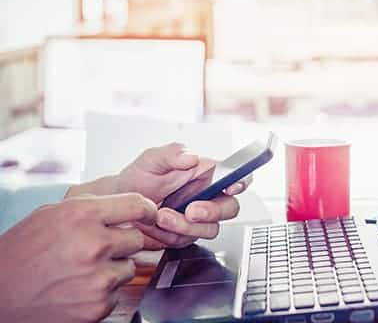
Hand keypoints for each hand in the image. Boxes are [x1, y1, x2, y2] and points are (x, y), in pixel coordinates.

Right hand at [0, 193, 155, 322]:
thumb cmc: (21, 252)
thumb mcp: (51, 214)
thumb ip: (91, 208)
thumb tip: (124, 207)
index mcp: (82, 215)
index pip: (137, 205)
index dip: (147, 210)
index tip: (149, 215)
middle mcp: (93, 244)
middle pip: (137, 239)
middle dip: (122, 242)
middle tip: (99, 248)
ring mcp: (98, 277)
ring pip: (129, 267)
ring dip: (113, 267)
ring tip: (83, 269)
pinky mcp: (98, 305)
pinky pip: (118, 292)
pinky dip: (104, 291)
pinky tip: (79, 287)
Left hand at [68, 143, 251, 249]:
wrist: (119, 205)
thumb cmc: (138, 178)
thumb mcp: (151, 159)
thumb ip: (172, 153)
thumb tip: (191, 157)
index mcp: (206, 173)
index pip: (236, 175)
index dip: (242, 181)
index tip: (231, 187)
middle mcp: (207, 195)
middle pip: (230, 208)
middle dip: (213, 212)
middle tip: (191, 210)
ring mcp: (198, 218)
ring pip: (210, 228)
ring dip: (186, 225)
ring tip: (161, 216)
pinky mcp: (186, 234)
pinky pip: (188, 240)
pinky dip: (171, 234)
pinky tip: (155, 224)